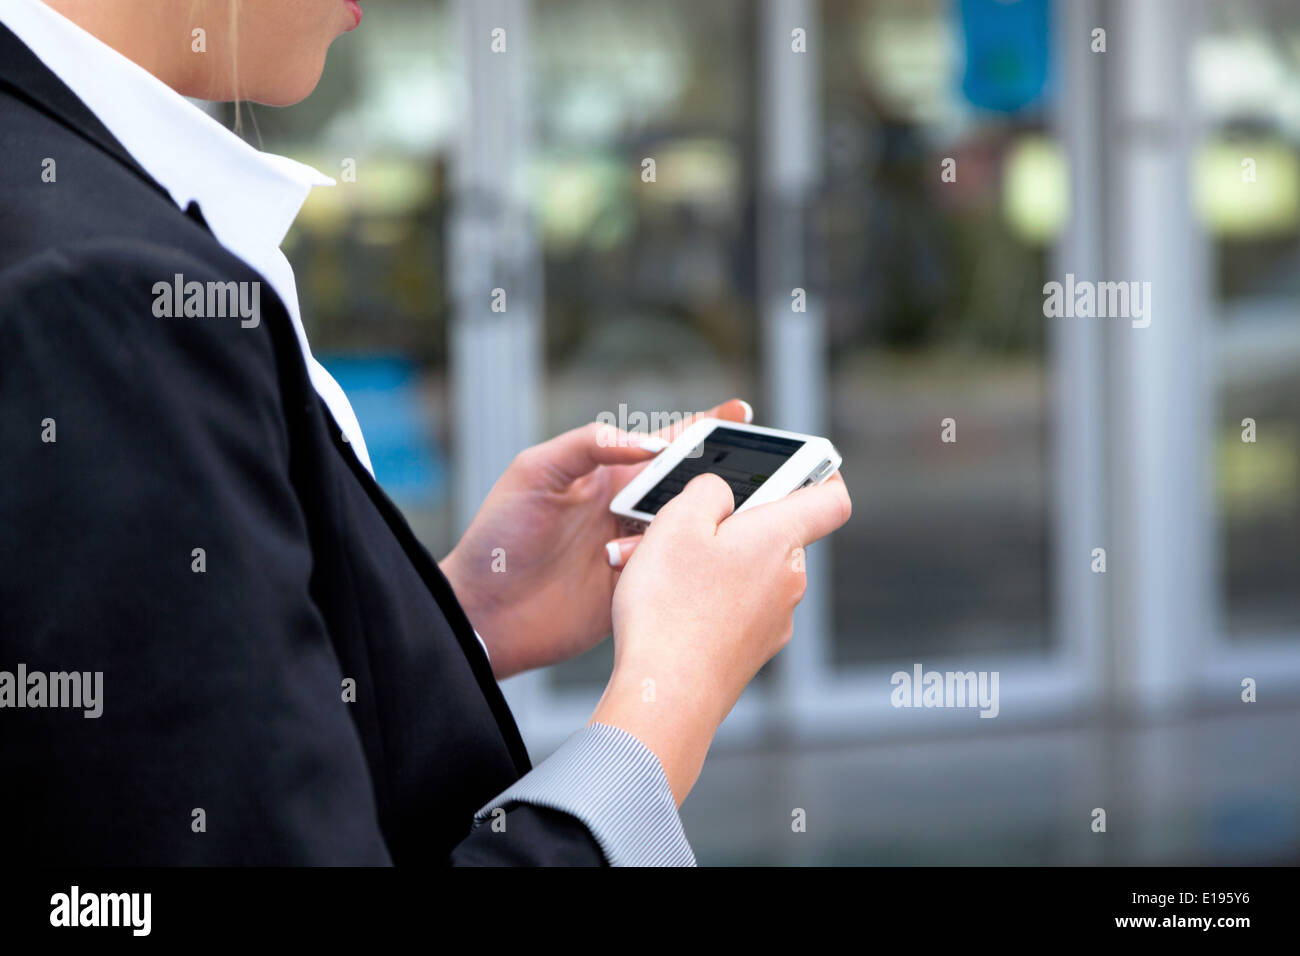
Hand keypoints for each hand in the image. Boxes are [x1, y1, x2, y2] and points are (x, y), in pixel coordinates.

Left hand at [441, 398, 752, 679]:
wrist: (482, 614)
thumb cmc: (499, 536)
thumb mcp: (534, 472)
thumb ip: (589, 444)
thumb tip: (647, 443)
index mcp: (607, 474)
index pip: (664, 443)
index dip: (704, 426)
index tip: (741, 413)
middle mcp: (627, 509)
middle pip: (690, 485)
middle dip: (727, 476)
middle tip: (764, 472)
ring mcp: (636, 550)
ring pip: (691, 529)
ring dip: (708, 522)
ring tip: (728, 520)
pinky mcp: (638, 589)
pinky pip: (677, 572)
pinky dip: (693, 565)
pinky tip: (711, 562)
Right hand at [590, 468, 851, 804]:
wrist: (665, 696)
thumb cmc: (671, 608)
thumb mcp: (676, 522)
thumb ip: (706, 491)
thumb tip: (721, 492)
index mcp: (780, 538)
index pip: (832, 497)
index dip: (819, 473)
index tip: (795, 462)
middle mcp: (789, 579)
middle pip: (775, 533)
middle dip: (731, 522)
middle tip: (682, 521)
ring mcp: (774, 620)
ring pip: (747, 572)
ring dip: (710, 561)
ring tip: (655, 566)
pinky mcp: (751, 651)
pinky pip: (735, 608)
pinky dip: (706, 598)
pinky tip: (666, 605)